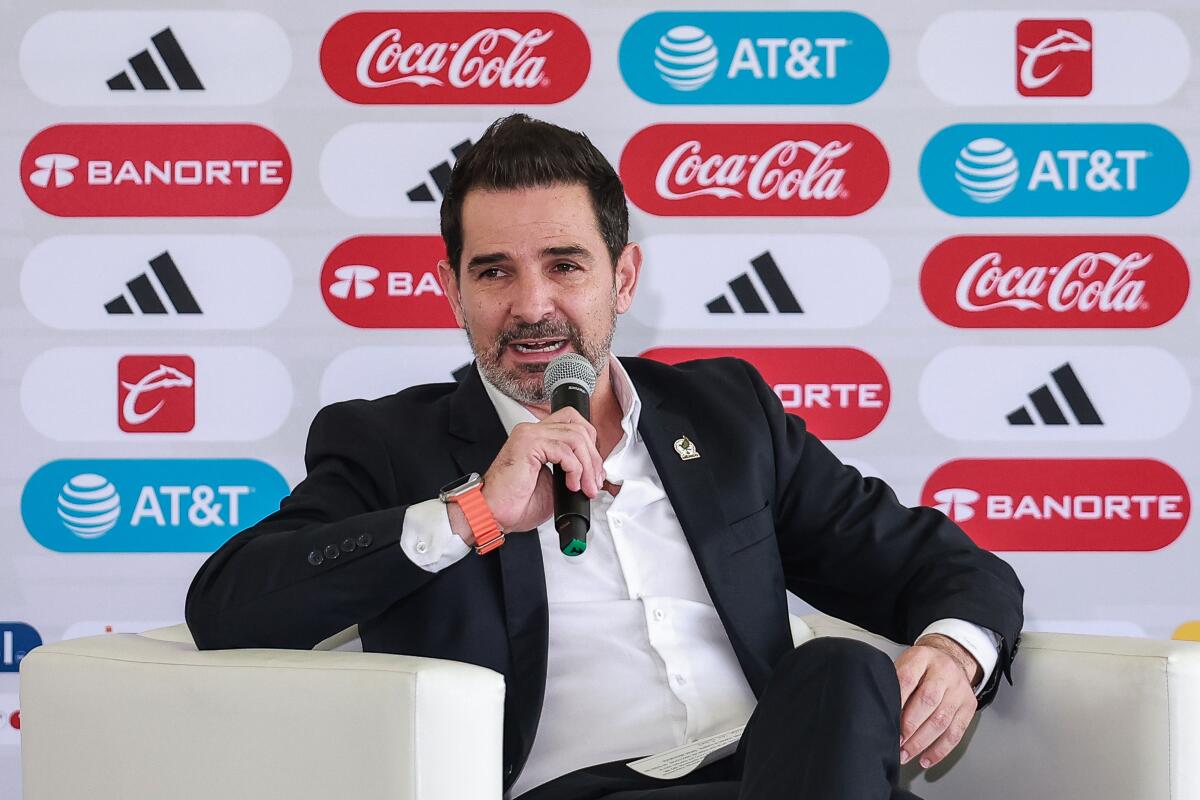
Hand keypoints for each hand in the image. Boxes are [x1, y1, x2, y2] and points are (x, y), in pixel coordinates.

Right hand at [478, 407, 604, 532]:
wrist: (492, 514)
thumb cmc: (514, 504)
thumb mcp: (555, 485)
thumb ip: (572, 472)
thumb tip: (595, 474)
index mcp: (539, 438)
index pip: (574, 423)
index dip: (591, 445)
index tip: (596, 470)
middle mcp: (533, 431)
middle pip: (579, 427)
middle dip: (594, 457)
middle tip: (595, 482)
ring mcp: (530, 435)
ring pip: (575, 437)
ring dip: (587, 466)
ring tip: (585, 486)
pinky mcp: (528, 444)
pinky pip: (564, 449)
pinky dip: (574, 469)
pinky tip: (571, 484)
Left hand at [895, 634, 980, 769]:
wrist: (951, 658)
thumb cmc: (922, 666)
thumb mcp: (906, 663)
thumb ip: (895, 682)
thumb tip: (881, 710)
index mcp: (923, 657)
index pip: (908, 678)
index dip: (897, 701)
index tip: (886, 718)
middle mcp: (944, 672)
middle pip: (927, 701)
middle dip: (909, 726)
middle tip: (896, 741)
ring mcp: (959, 690)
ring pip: (941, 720)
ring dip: (922, 742)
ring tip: (906, 754)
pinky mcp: (969, 706)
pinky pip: (955, 733)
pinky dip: (940, 750)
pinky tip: (926, 758)